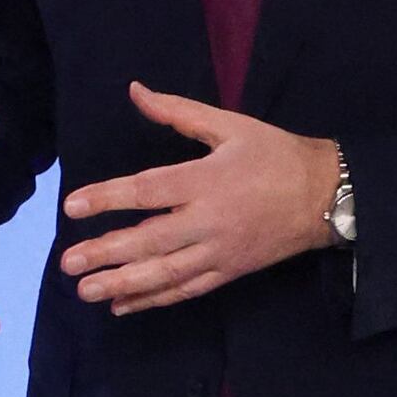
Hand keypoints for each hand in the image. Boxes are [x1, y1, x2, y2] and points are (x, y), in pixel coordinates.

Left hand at [55, 83, 341, 313]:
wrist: (328, 195)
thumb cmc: (275, 155)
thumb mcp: (230, 125)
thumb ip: (178, 111)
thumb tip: (136, 91)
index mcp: (207, 180)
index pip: (148, 191)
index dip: (108, 198)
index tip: (73, 206)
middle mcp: (210, 220)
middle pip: (151, 241)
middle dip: (107, 253)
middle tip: (68, 263)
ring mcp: (219, 251)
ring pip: (165, 274)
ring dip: (123, 284)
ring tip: (84, 291)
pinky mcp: (229, 272)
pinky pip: (186, 291)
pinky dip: (153, 300)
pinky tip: (121, 306)